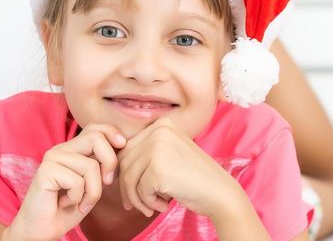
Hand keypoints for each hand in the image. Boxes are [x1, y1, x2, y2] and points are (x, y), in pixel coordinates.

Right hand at [6, 124, 126, 240]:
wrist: (43, 229)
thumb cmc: (67, 209)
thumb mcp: (91, 185)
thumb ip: (100, 166)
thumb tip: (121, 145)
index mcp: (71, 150)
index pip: (94, 128)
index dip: (111, 133)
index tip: (122, 145)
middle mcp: (60, 150)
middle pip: (95, 138)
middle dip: (110, 161)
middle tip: (107, 182)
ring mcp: (52, 159)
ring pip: (90, 166)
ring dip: (93, 192)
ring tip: (80, 202)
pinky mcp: (46, 171)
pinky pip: (77, 181)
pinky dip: (77, 198)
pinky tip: (65, 203)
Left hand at [116, 118, 246, 220]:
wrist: (221, 193)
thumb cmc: (194, 179)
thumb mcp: (169, 155)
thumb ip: (145, 153)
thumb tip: (111, 165)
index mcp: (161, 125)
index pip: (127, 149)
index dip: (125, 173)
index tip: (132, 191)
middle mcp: (158, 131)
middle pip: (124, 162)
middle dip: (127, 188)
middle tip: (137, 205)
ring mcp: (158, 148)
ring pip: (129, 178)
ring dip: (136, 198)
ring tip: (150, 207)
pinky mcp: (158, 168)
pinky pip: (139, 190)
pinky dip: (148, 203)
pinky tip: (163, 206)